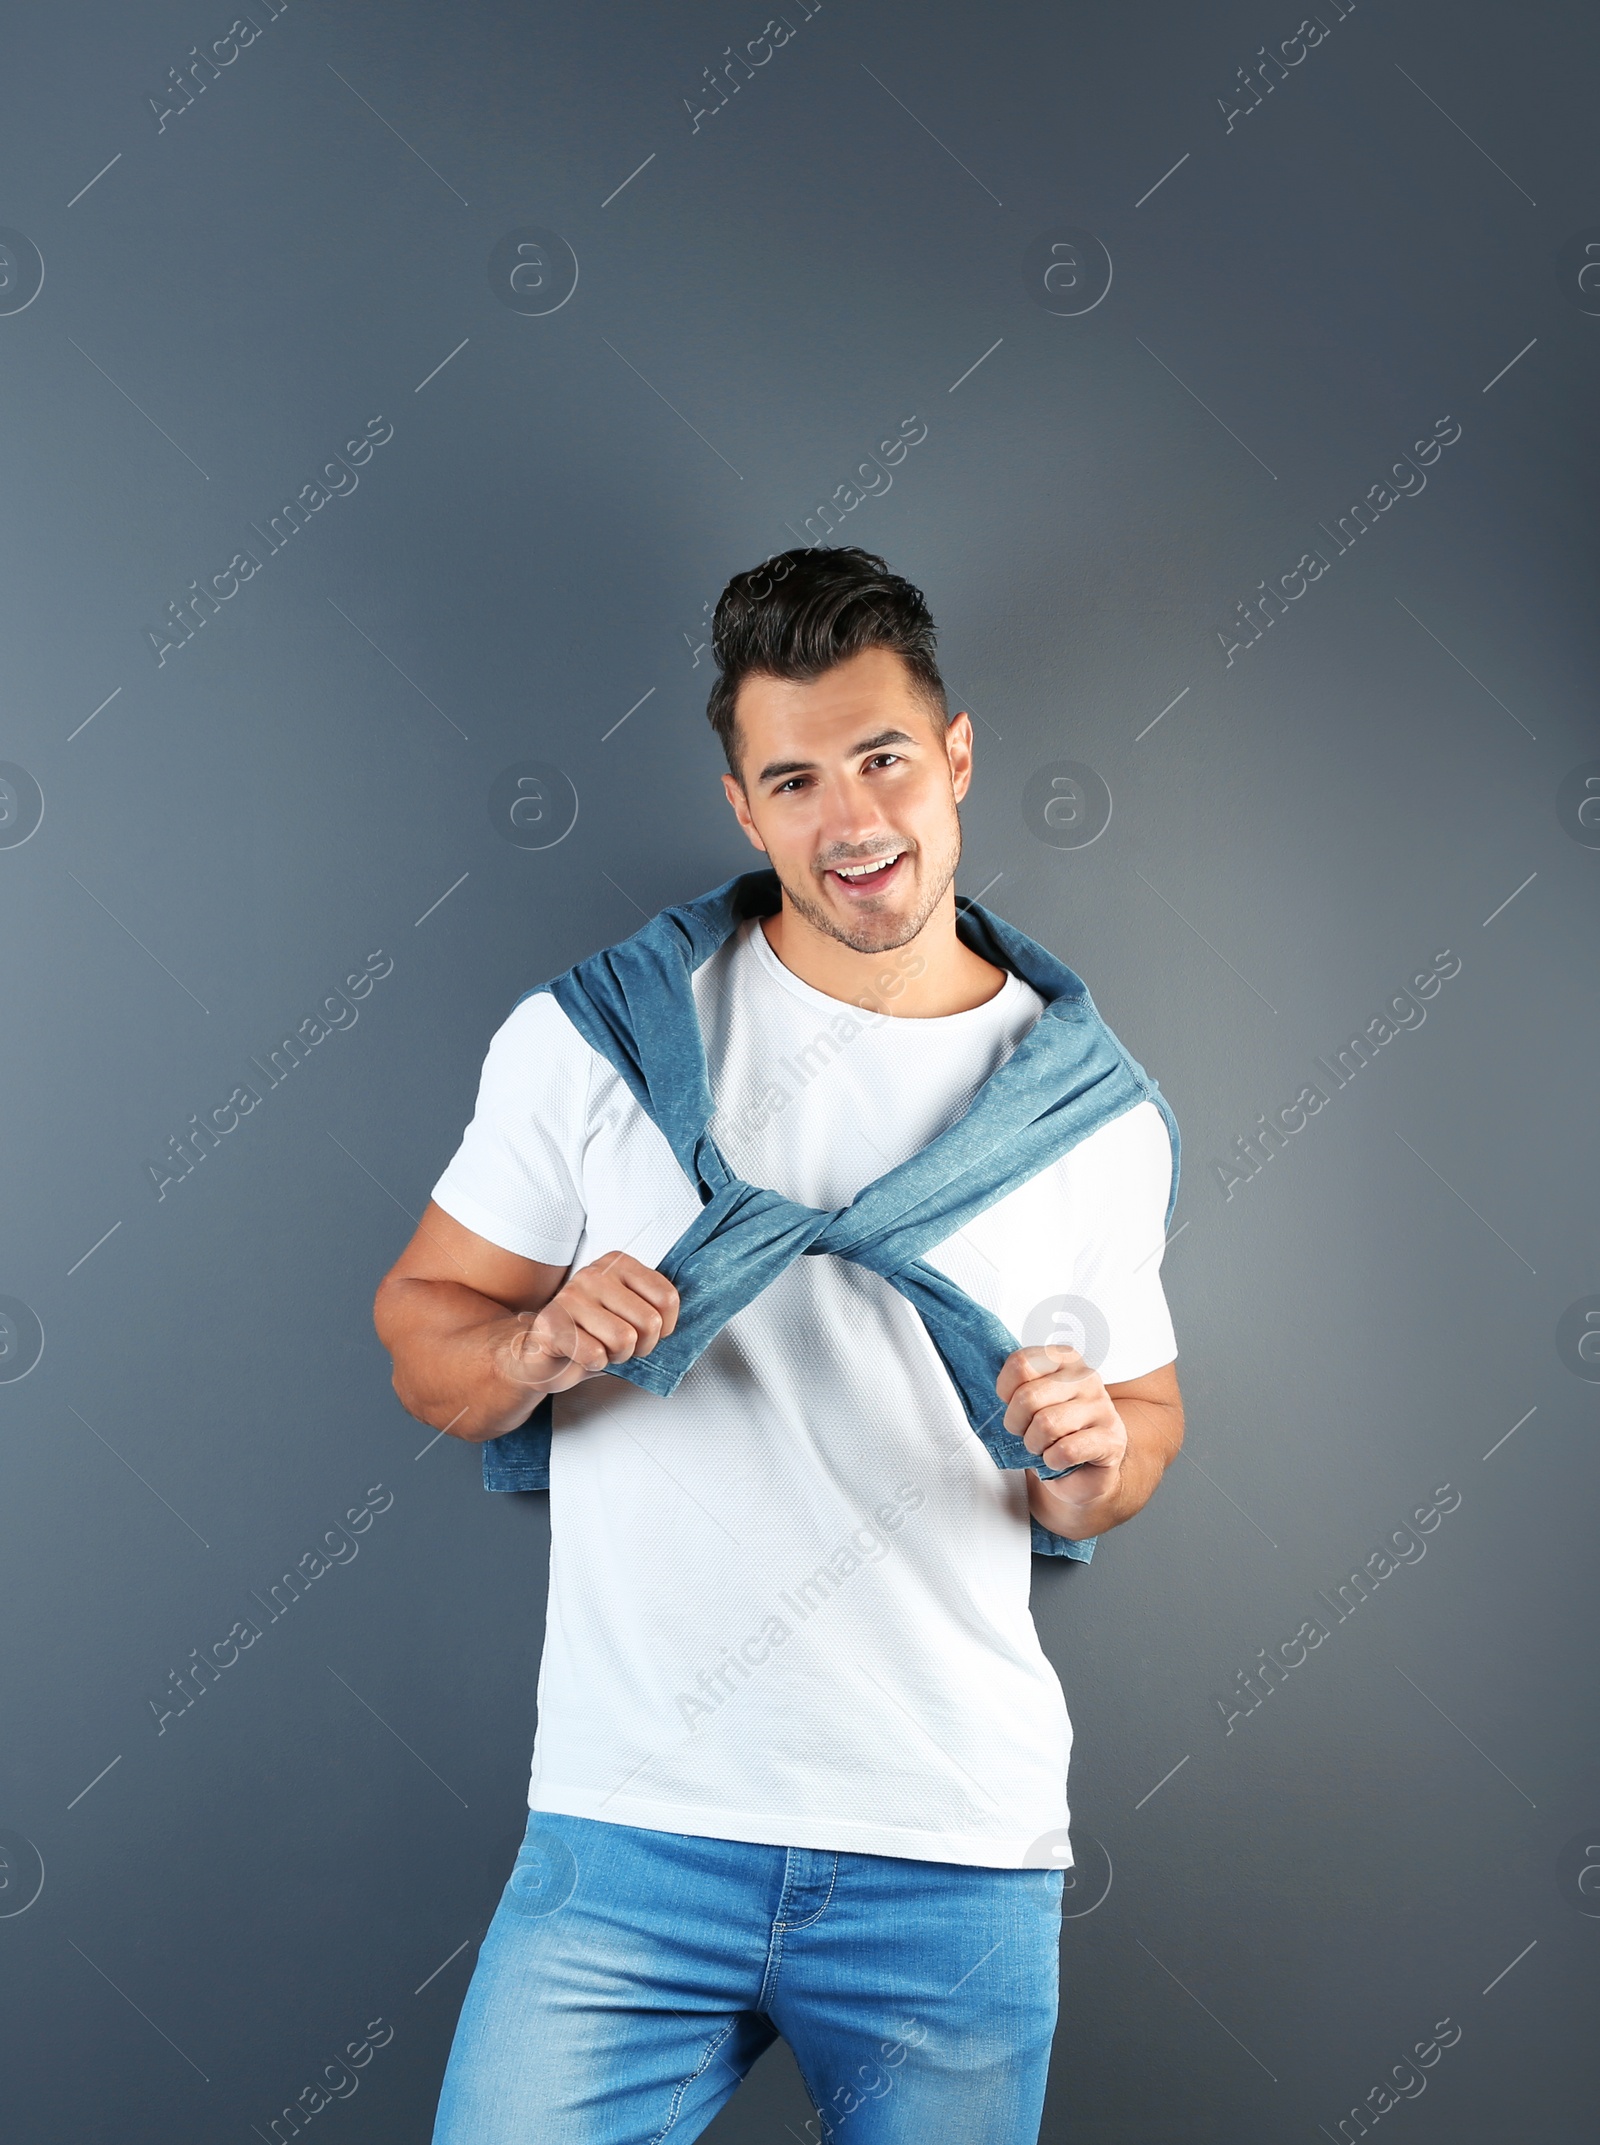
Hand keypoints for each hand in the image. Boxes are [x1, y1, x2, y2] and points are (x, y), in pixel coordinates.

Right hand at [498, 1252, 679, 1395]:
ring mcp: (570, 1297)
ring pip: (624, 1340)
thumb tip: (699, 1317)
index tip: (646, 1333)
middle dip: (640, 1347)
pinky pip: (595, 1354)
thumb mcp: (630, 1314)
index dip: (664, 1329)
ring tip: (598, 1348)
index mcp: (618, 1263)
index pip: (668, 1298)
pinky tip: (579, 1355)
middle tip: (618, 1345)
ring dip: (615, 1356)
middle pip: (649, 1322)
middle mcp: (594, 1274)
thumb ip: (656, 1308)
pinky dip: (593, 1364)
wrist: (540, 1355)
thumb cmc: (592, 1335)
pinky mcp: (552, 1324)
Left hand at [996, 1344, 1127, 1515]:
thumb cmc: (1051, 1432)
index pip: (1020, 1363)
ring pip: (1046, 1424)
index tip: (1010, 1403)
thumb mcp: (1030, 1400)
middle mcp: (1087, 1376)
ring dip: (1035, 1444)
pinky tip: (1058, 1459)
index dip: (1005, 1391)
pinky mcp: (1111, 1439)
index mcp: (1064, 1358)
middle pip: (1028, 1397)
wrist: (1082, 1471)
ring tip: (1042, 1446)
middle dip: (1016, 1424)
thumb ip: (1013, 1385)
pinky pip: (1066, 1450)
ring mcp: (1102, 1407)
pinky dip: (1052, 1461)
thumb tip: (979, 1382)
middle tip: (1024, 1432)